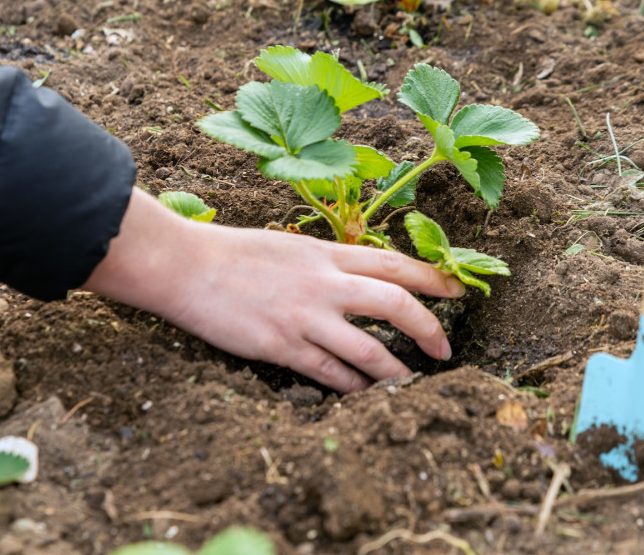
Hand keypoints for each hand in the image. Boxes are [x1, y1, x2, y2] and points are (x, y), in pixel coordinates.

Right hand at [84, 188, 463, 391]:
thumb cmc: (233, 252)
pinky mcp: (282, 347)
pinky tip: (365, 396)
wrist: (185, 267)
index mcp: (326, 254)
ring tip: (409, 384)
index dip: (433, 278)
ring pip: (369, 350)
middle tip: (444, 349)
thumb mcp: (289, 246)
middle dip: (429, 328)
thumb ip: (325, 262)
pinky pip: (329, 373)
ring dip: (395, 371)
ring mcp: (305, 317)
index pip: (394, 264)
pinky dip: (353, 387)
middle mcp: (324, 284)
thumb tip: (355, 277)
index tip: (458, 290)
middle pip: (396, 305)